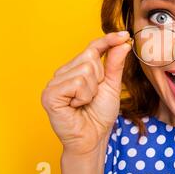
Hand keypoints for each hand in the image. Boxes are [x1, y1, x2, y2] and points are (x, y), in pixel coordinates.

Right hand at [41, 31, 130, 155]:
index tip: (125, 35)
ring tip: (84, 103)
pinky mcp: (50, 94)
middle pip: (90, 57)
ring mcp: (54, 82)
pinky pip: (77, 83)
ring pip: (85, 70)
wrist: (92, 138)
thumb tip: (123, 42)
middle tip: (93, 95)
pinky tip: (76, 106)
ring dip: (92, 90)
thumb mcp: (112, 85)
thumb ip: (115, 64)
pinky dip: (83, 96)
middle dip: (100, 77)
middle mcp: (64, 72)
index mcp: (77, 69)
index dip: (108, 40)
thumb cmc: (100, 114)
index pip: (93, 47)